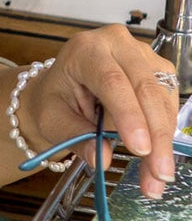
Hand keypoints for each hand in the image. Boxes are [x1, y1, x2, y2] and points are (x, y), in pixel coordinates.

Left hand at [16, 25, 177, 196]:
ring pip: (163, 97)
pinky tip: (158, 157)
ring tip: (157, 176)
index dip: (129, 116)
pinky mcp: (158, 69)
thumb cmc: (53, 101)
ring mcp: (142, 53)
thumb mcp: (53, 121)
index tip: (140, 149)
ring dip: (164, 140)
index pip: (111, 81)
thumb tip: (101, 159)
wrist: (61, 88)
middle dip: (155, 135)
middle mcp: (117, 44)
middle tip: (159, 174)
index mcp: (85, 50)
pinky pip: (169, 102)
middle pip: (145, 88)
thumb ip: (76, 138)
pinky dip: (165, 132)